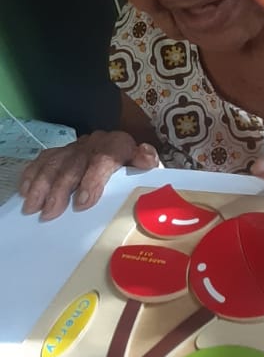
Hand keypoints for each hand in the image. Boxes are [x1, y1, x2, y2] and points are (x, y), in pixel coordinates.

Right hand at [19, 131, 159, 220]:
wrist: (125, 151)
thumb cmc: (135, 167)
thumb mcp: (147, 165)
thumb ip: (146, 162)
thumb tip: (146, 158)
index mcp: (118, 145)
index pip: (103, 160)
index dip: (92, 181)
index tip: (81, 204)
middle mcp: (94, 143)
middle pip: (73, 164)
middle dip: (59, 190)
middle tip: (50, 213)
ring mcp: (76, 147)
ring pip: (54, 162)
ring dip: (41, 185)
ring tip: (32, 207)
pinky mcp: (62, 151)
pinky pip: (43, 160)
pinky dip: (32, 174)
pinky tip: (25, 191)